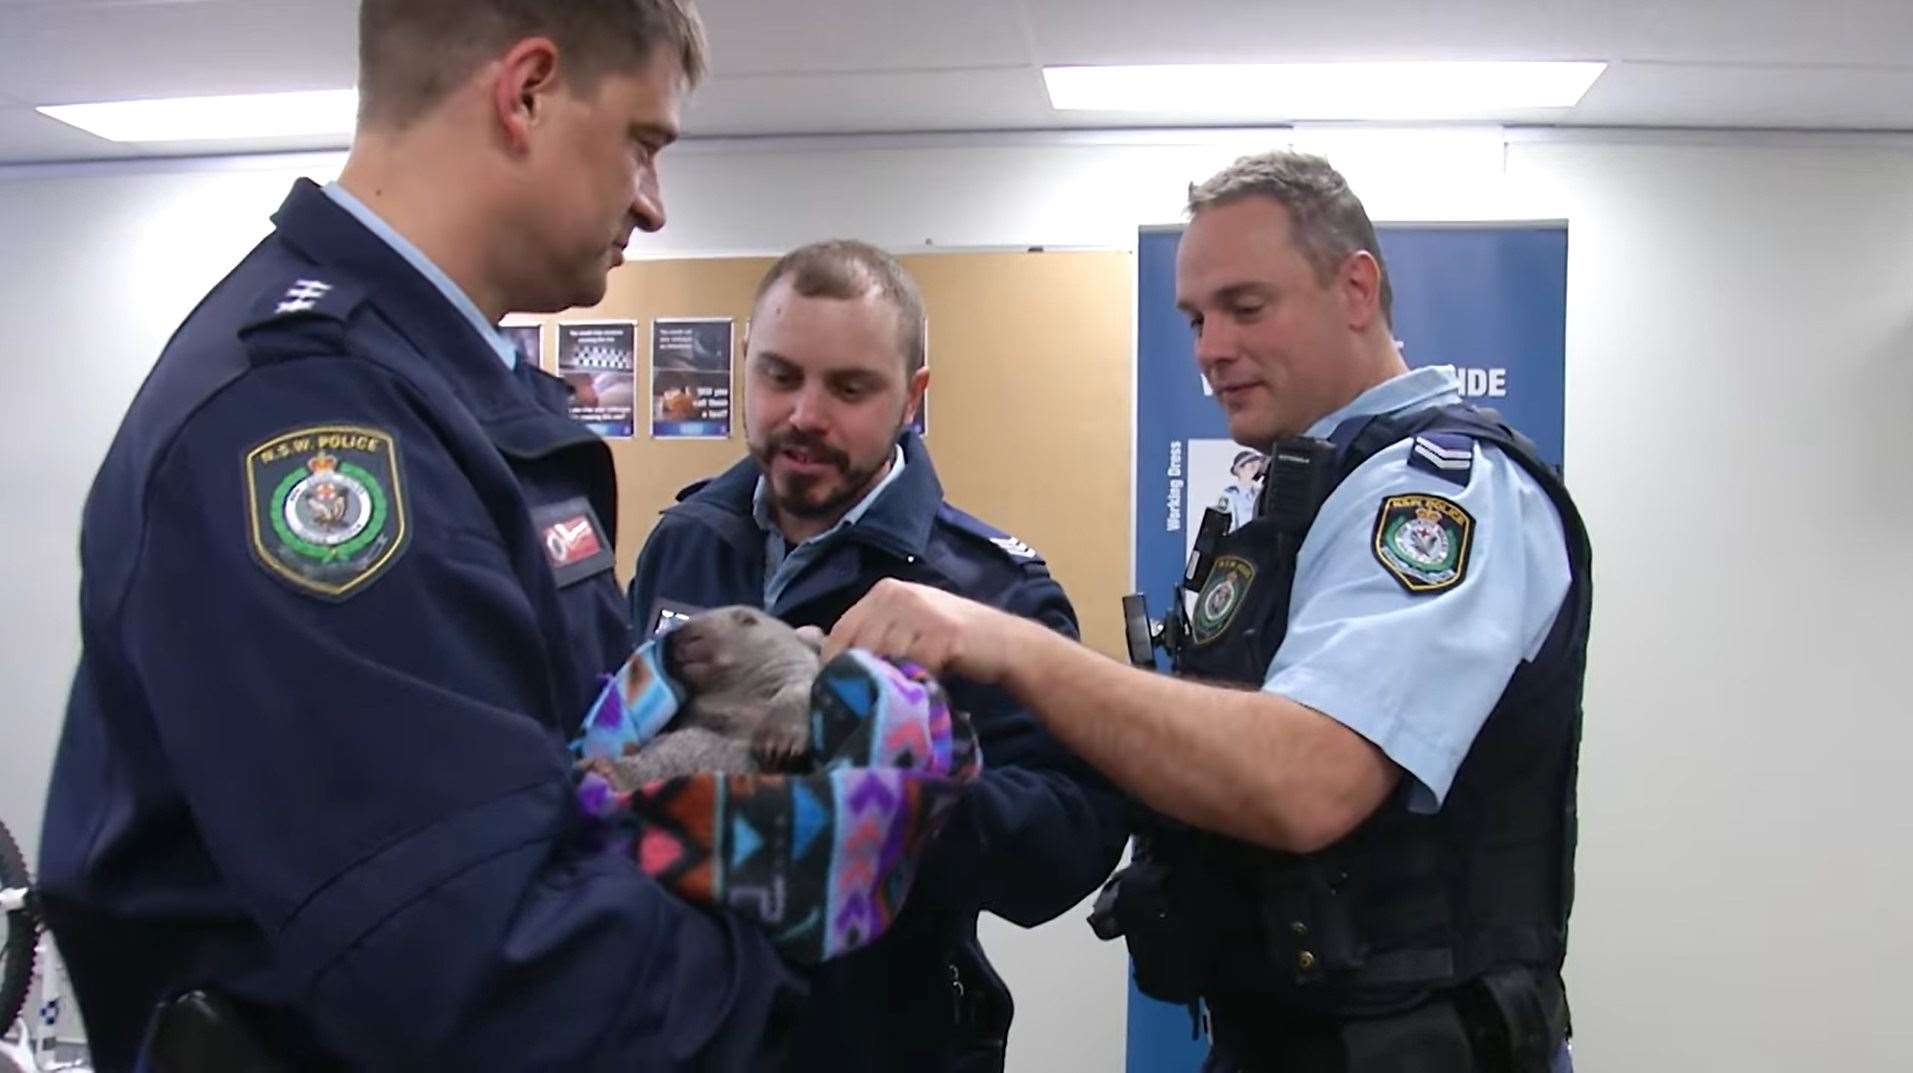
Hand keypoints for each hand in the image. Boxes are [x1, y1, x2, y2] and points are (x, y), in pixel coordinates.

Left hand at [825, 579, 1025, 683]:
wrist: (1004, 642)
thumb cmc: (949, 643)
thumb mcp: (906, 630)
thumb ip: (873, 639)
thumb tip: (830, 672)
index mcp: (883, 591)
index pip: (839, 634)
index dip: (836, 668)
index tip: (843, 694)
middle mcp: (897, 594)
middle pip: (859, 648)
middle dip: (862, 679)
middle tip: (872, 703)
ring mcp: (921, 610)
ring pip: (884, 659)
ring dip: (892, 683)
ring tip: (904, 695)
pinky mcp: (943, 632)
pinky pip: (915, 668)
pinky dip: (918, 684)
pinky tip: (928, 689)